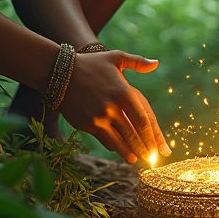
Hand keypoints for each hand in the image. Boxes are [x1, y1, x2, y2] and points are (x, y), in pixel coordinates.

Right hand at [59, 50, 170, 164]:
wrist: (59, 72)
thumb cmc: (91, 63)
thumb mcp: (115, 58)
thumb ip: (137, 62)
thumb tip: (156, 64)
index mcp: (123, 92)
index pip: (143, 121)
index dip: (153, 137)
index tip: (159, 147)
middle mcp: (112, 108)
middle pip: (133, 135)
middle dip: (144, 149)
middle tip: (152, 159)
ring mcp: (98, 118)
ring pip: (118, 142)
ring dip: (129, 153)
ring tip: (136, 159)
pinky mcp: (86, 125)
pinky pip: (104, 140)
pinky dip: (113, 147)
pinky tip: (119, 149)